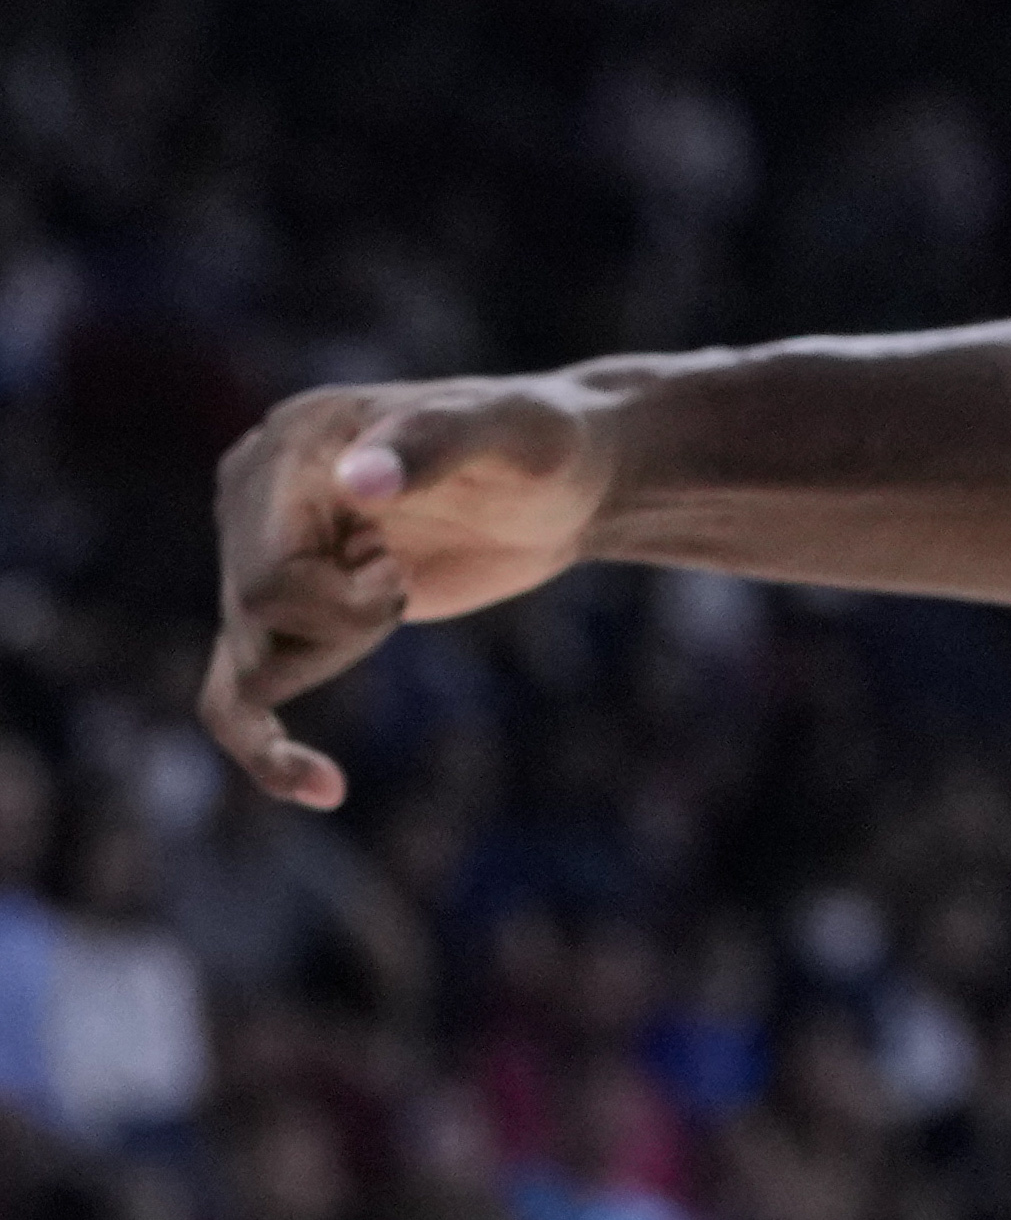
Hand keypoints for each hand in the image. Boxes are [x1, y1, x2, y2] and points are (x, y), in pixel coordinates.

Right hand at [202, 378, 611, 809]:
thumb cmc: (545, 443)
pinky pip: (234, 695)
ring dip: (339, 651)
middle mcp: (250, 494)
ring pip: (251, 664)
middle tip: (403, 574)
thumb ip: (437, 442)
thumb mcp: (514, 431)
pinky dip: (264, 748)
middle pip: (255, 622)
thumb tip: (360, 480)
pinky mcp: (288, 608)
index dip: (344, 602)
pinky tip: (321, 788)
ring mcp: (259, 552)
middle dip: (346, 627)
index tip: (398, 562)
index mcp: (288, 446)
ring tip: (396, 583)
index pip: (267, 576)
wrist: (566, 483)